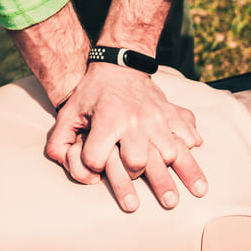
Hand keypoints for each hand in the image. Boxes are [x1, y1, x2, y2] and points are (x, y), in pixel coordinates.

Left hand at [47, 63, 206, 210]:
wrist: (118, 65)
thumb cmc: (92, 94)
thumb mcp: (69, 113)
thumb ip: (59, 141)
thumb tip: (63, 165)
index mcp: (107, 120)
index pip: (97, 160)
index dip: (92, 169)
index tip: (95, 170)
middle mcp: (134, 120)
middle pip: (138, 163)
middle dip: (134, 175)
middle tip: (134, 177)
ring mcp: (157, 117)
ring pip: (170, 154)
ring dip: (170, 169)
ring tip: (184, 185)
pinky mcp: (172, 113)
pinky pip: (188, 133)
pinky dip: (190, 144)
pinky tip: (191, 153)